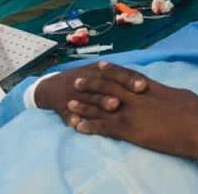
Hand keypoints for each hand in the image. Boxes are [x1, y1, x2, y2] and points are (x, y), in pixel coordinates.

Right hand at [34, 61, 148, 125]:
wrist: (52, 87)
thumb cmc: (84, 81)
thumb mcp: (98, 74)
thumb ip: (118, 78)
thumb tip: (145, 84)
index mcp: (98, 72)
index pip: (116, 73)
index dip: (129, 79)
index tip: (144, 86)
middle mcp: (87, 81)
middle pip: (105, 86)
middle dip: (119, 91)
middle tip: (135, 95)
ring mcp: (74, 95)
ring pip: (89, 100)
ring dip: (101, 103)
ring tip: (113, 107)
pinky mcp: (62, 108)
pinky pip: (67, 114)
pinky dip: (72, 119)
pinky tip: (78, 124)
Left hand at [64, 65, 197, 160]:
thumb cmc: (195, 110)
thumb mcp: (177, 94)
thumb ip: (163, 92)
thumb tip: (159, 92)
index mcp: (149, 87)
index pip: (125, 75)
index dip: (111, 70)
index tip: (99, 65)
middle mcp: (137, 96)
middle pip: (108, 87)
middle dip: (91, 85)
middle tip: (76, 82)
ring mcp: (131, 112)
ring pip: (101, 106)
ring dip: (84, 105)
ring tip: (69, 103)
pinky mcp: (130, 130)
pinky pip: (104, 127)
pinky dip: (89, 126)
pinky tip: (77, 126)